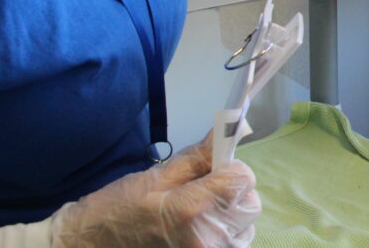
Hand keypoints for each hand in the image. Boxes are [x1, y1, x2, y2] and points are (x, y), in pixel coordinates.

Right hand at [51, 133, 260, 247]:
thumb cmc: (118, 209)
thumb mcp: (157, 175)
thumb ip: (198, 156)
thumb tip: (227, 132)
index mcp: (195, 209)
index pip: (243, 178)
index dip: (230, 168)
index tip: (212, 170)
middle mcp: (209, 237)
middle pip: (251, 203)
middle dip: (234, 191)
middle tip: (204, 190)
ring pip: (246, 226)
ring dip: (232, 215)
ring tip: (201, 213)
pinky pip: (233, 245)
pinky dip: (225, 235)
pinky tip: (200, 229)